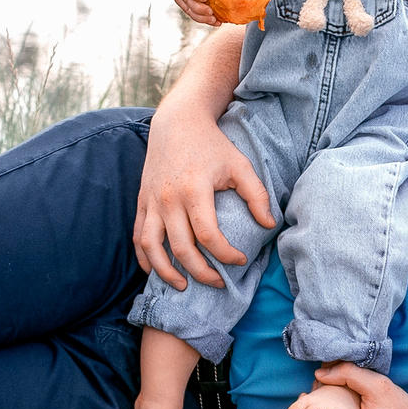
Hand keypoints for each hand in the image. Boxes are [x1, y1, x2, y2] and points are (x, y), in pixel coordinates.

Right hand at [134, 86, 274, 290]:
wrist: (177, 122)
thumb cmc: (213, 144)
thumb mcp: (240, 164)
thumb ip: (256, 195)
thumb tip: (269, 224)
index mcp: (194, 190)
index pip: (208, 235)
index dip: (225, 254)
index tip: (239, 260)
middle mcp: (169, 199)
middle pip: (181, 249)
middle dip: (201, 272)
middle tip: (218, 283)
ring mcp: (152, 202)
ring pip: (152, 248)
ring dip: (166, 272)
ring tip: (183, 286)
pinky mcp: (142, 202)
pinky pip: (138, 237)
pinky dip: (144, 258)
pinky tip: (155, 271)